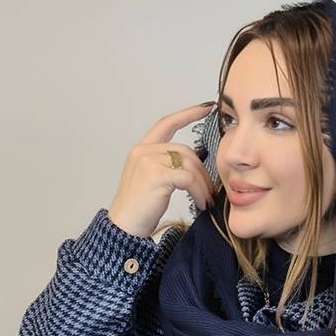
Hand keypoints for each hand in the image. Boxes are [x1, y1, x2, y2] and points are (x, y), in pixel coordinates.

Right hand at [107, 102, 218, 238]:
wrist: (125, 228)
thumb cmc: (139, 210)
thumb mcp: (151, 182)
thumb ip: (167, 167)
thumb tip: (194, 166)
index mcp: (141, 150)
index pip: (167, 123)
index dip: (187, 114)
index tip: (206, 107)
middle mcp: (143, 151)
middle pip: (185, 150)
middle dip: (202, 171)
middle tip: (210, 190)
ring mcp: (148, 161)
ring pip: (189, 164)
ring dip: (202, 184)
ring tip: (206, 200)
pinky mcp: (157, 175)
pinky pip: (188, 178)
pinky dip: (198, 191)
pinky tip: (200, 203)